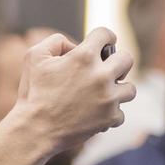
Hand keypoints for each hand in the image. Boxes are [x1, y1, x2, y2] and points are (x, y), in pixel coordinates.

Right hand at [9, 28, 136, 156]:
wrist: (35, 129)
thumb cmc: (33, 93)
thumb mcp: (34, 56)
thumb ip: (56, 41)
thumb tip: (74, 46)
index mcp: (84, 56)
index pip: (106, 35)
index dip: (104, 37)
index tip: (103, 44)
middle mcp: (101, 75)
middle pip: (127, 59)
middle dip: (117, 62)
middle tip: (106, 70)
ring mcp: (108, 98)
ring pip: (130, 89)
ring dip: (117, 90)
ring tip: (103, 94)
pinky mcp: (109, 118)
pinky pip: (120, 113)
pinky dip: (109, 114)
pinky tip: (95, 114)